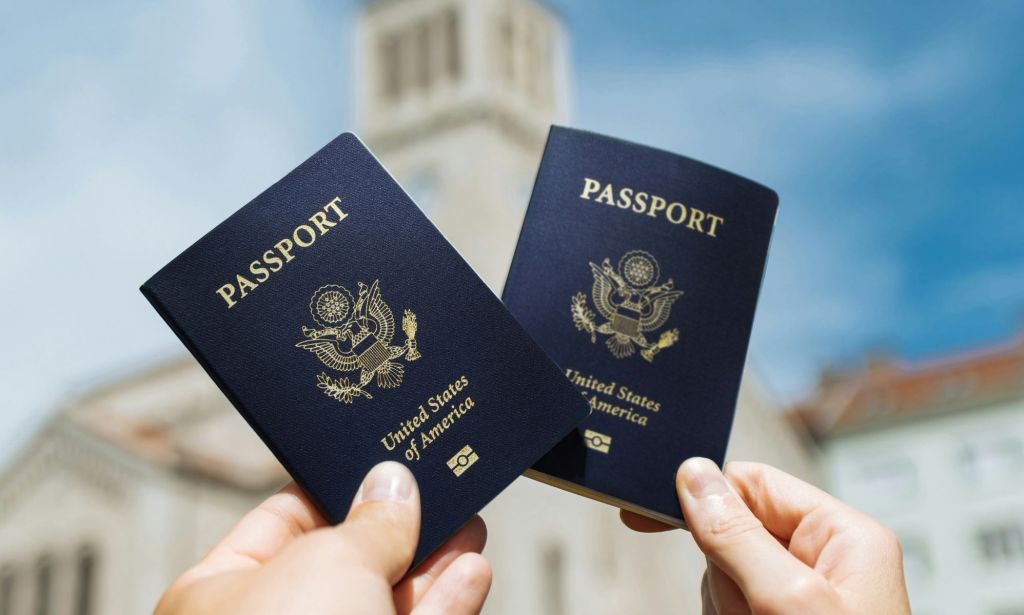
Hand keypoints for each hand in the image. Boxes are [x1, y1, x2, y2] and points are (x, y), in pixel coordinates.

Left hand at [155, 461, 491, 614]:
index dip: (337, 489)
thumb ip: (369, 521)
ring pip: (385, 605)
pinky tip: (471, 571)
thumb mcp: (328, 563)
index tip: (387, 466)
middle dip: (397, 529)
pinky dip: (446, 606)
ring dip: (432, 566)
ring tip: (467, 525)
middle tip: (440, 490)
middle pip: (344, 564)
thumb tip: (393, 485)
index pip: (282, 522)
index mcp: (219, 595)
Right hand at [621, 459, 910, 614]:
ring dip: (728, 608)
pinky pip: (728, 607)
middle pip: (732, 532)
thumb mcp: (789, 602)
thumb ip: (738, 535)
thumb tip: (694, 475)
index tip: (650, 510)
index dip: (706, 496)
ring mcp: (799, 598)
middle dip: (725, 576)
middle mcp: (823, 562)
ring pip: (722, 577)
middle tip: (752, 612)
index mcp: (842, 536)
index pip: (755, 484)